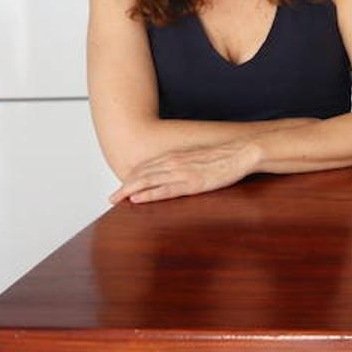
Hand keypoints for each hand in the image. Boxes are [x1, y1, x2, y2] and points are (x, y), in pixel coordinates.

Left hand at [110, 139, 262, 204]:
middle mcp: (174, 163)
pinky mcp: (191, 183)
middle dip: (124, 186)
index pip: (146, 167)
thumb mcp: (198, 159)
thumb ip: (184, 165)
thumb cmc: (223, 157)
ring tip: (116, 199)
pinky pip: (164, 190)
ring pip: (148, 181)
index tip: (121, 187)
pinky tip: (137, 199)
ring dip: (129, 190)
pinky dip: (148, 195)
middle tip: (111, 197)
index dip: (131, 178)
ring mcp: (182, 173)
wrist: (241, 152)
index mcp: (176, 157)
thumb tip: (176, 173)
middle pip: (142, 174)